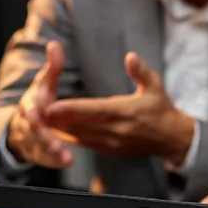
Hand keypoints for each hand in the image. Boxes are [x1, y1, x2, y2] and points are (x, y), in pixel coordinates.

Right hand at [7, 40, 73, 168]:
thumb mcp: (44, 84)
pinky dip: (54, 160)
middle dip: (42, 134)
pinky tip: (67, 161)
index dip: (34, 108)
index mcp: (29, 103)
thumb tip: (54, 45)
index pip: (30, 105)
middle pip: (33, 129)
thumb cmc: (39, 101)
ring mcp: (32, 139)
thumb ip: (52, 68)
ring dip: (50, 151)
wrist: (21, 126)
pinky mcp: (38, 153)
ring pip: (39, 146)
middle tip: (54, 140)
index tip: (40, 110)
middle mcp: (28, 123)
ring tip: (64, 156)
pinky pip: (44, 159)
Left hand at [45, 52, 194, 161]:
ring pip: (81, 136)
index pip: (93, 110)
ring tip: (41, 120)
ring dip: (60, 129)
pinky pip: (86, 144)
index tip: (51, 105)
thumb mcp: (156, 85)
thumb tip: (130, 57)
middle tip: (36, 111)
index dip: (70, 109)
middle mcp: (118, 129)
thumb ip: (141, 71)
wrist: (171, 139)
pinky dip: (71, 137)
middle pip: (81, 125)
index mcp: (126, 111)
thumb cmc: (161, 109)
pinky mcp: (111, 151)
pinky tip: (58, 130)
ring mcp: (113, 143)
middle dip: (57, 119)